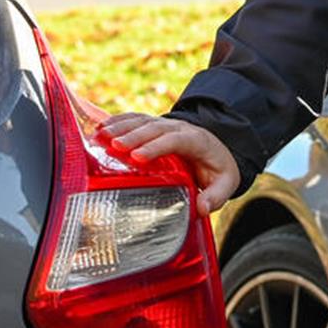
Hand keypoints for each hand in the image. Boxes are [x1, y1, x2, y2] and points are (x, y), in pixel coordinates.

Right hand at [98, 113, 240, 211]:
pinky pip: (135, 119)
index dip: (156, 146)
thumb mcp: (225, 184)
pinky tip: (101, 128)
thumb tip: (201, 209)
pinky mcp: (155, 126)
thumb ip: (216, 196)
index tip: (137, 157)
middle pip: (155, 128)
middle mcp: (180, 128)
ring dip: (121, 127)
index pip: (175, 140)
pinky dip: (118, 122)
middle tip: (114, 146)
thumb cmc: (218, 169)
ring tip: (101, 136)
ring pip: (143, 120)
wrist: (218, 150)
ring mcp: (166, 125)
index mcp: (197, 141)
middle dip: (134, 136)